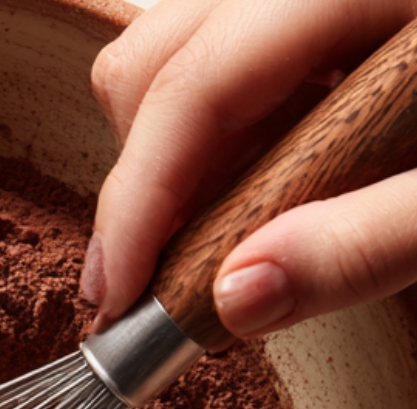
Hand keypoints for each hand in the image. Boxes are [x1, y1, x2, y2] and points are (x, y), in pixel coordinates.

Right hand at [83, 0, 416, 338]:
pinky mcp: (306, 20)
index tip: (117, 299)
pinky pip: (221, 72)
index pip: (195, 86)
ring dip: (172, 170)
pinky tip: (262, 198)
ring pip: (171, 66)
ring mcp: (297, 0)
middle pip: (154, 65)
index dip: (136, 203)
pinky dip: (216, 148)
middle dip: (139, 186)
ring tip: (218, 245)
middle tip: (158, 286)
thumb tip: (235, 301)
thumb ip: (368, 244)